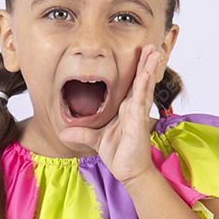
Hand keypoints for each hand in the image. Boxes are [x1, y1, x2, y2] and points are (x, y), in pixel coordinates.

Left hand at [58, 43, 164, 185]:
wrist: (129, 172)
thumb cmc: (119, 155)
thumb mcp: (95, 140)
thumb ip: (82, 134)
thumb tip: (63, 135)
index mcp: (126, 109)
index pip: (132, 84)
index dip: (136, 68)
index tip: (140, 53)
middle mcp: (134, 108)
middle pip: (141, 80)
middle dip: (146, 62)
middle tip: (151, 46)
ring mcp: (137, 113)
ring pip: (144, 85)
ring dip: (149, 68)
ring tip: (155, 52)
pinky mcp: (138, 121)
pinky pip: (140, 99)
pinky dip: (144, 85)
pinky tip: (147, 73)